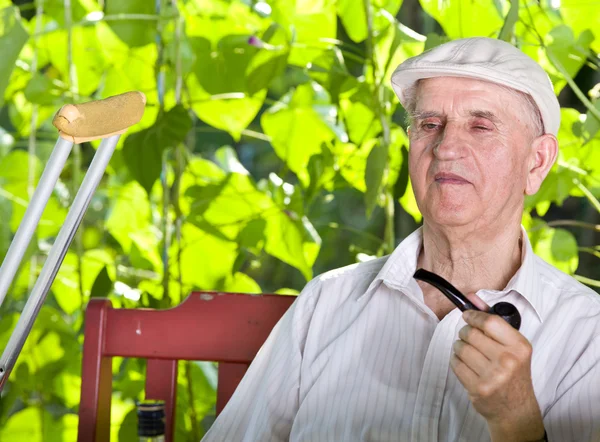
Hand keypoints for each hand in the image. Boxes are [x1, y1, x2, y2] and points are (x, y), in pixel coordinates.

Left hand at [451, 309, 544, 440]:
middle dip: (465, 333)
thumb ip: (492, 320)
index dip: (474, 316)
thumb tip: (471, 297)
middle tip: (470, 338)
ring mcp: (492, 376)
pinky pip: (455, 364)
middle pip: (471, 334)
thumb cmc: (514, 373)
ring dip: (459, 347)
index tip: (467, 315)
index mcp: (519, 346)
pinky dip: (456, 361)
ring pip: (460, 348)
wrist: (516, 410)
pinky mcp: (478, 388)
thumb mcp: (512, 346)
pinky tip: (466, 365)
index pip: (490, 321)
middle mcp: (508, 360)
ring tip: (469, 353)